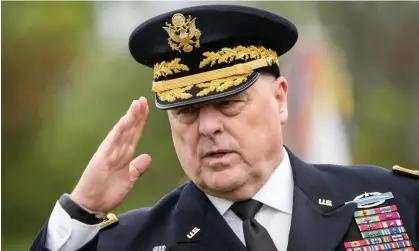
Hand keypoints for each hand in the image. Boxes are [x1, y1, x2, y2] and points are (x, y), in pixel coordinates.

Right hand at [70, 97, 151, 213]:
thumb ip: (137, 168)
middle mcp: (117, 150)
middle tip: (143, 99)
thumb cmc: (108, 192)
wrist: (92, 205)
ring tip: (137, 104)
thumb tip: (147, 157)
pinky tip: (125, 121)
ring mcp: (109, 152)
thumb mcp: (129, 179)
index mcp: (124, 155)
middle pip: (130, 129)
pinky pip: (112, 142)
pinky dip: (119, 131)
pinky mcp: (102, 158)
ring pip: (122, 131)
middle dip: (137, 114)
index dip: (141, 121)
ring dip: (130, 117)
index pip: (134, 134)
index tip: (147, 108)